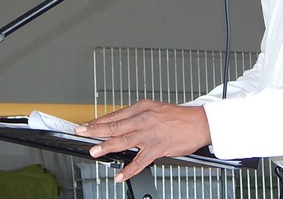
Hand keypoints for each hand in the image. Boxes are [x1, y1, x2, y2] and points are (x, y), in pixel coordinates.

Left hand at [74, 99, 210, 182]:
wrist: (200, 123)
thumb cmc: (179, 116)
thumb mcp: (156, 108)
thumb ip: (138, 116)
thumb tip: (121, 123)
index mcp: (143, 107)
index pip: (116, 114)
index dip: (99, 121)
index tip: (87, 125)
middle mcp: (145, 119)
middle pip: (116, 125)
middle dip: (96, 130)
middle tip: (82, 133)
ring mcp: (151, 134)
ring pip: (124, 140)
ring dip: (107, 146)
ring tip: (94, 151)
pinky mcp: (158, 148)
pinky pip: (140, 161)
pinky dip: (129, 170)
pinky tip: (120, 175)